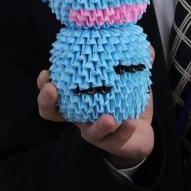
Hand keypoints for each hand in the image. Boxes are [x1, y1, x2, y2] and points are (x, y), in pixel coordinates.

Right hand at [35, 46, 154, 169]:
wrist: (140, 132)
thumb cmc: (126, 100)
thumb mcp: (129, 79)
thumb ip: (136, 63)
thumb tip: (146, 46)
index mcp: (79, 98)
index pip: (53, 92)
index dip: (44, 85)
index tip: (46, 73)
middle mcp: (81, 116)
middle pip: (52, 113)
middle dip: (47, 102)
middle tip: (52, 90)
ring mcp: (95, 132)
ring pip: (89, 133)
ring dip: (98, 125)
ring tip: (108, 117)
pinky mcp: (112, 144)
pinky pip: (117, 138)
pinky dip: (124, 131)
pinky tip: (131, 123)